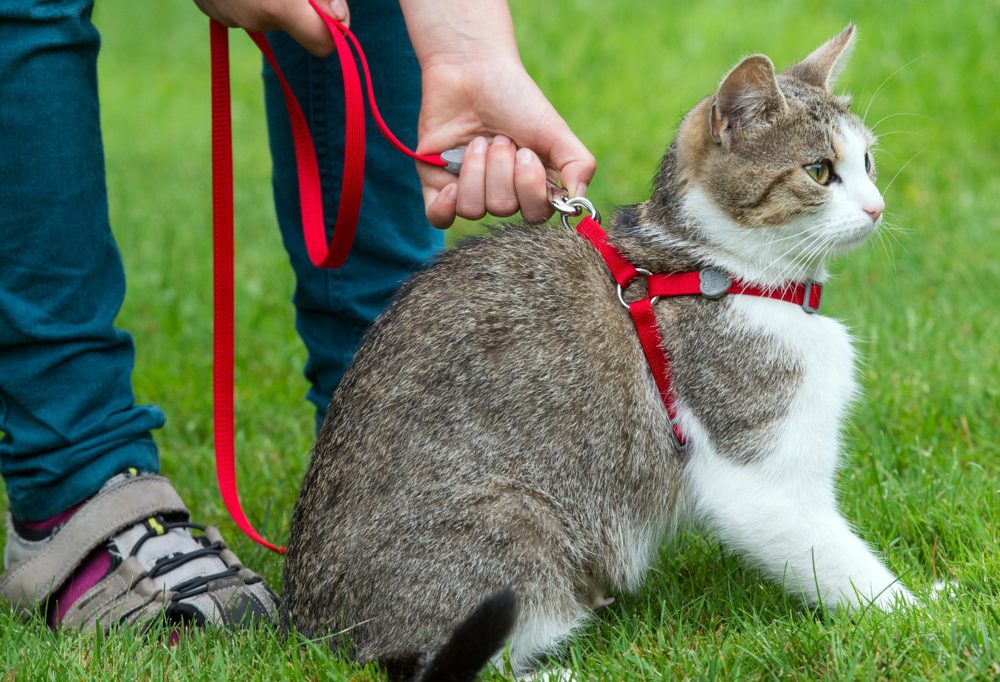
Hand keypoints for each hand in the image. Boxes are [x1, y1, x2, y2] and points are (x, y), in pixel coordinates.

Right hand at [192, 0, 349, 55]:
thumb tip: (339, 19)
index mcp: (279, 7)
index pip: (323, 44)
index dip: (332, 30)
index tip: (332, 10)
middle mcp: (253, 19)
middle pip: (294, 25)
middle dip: (299, 6)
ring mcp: (227, 17)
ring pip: (267, 16)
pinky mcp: (209, 11)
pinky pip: (242, 9)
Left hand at [400, 1, 595, 227]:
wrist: (469, 70)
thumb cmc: (515, 98)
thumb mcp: (555, 128)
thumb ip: (577, 163)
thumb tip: (578, 200)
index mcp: (533, 186)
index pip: (535, 215)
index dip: (529, 188)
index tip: (526, 153)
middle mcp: (503, 193)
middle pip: (502, 208)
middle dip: (500, 168)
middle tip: (500, 138)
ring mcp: (469, 192)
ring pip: (472, 209)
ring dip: (475, 169)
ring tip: (477, 140)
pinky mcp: (438, 186)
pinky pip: (439, 218)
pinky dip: (444, 207)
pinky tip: (450, 185)